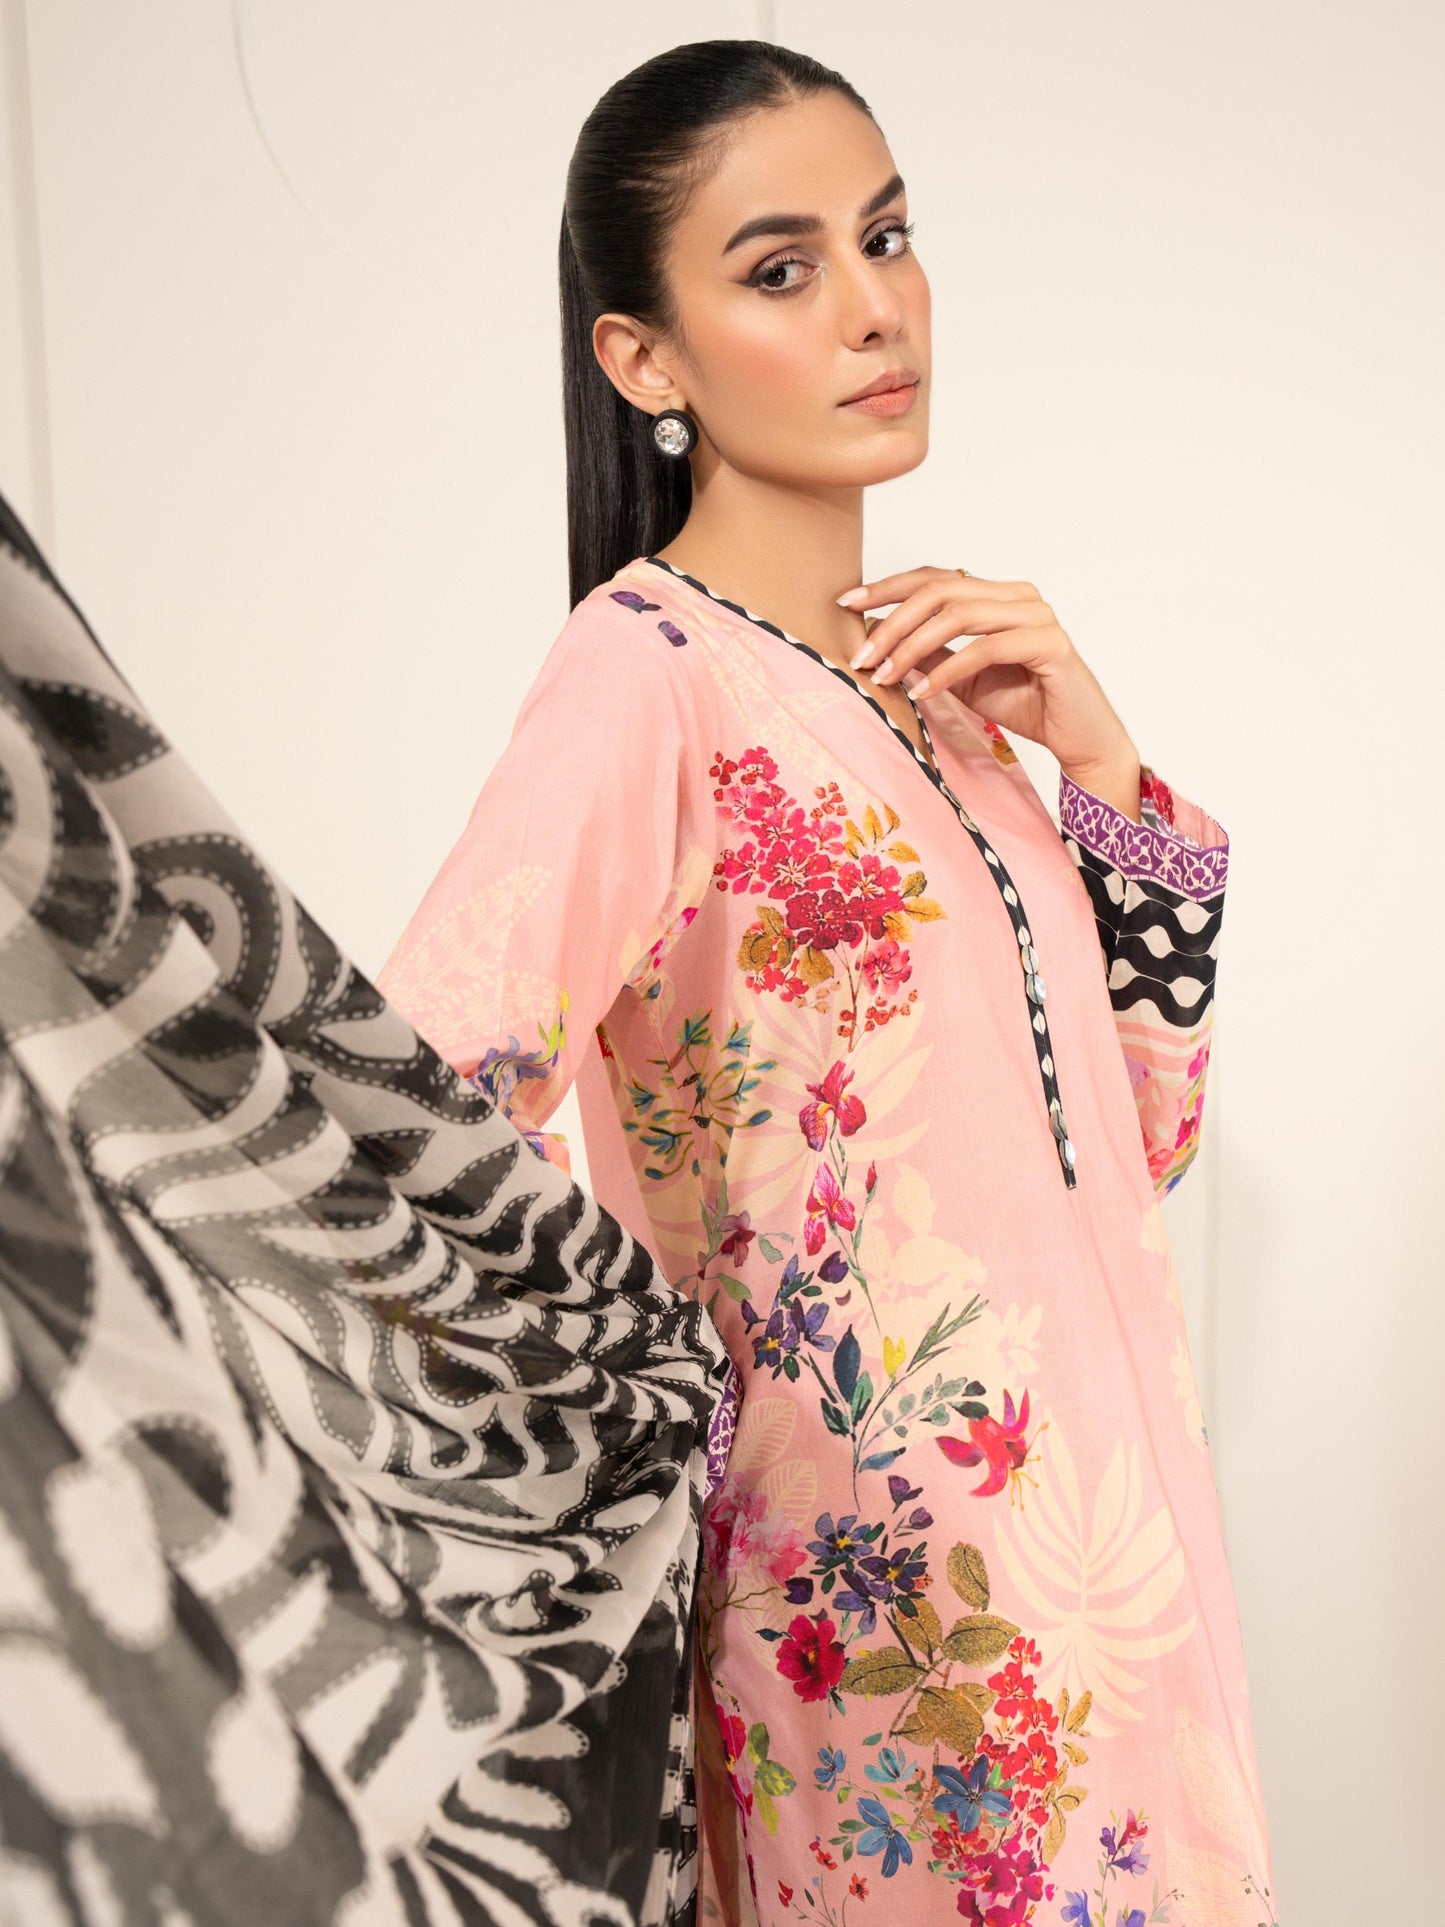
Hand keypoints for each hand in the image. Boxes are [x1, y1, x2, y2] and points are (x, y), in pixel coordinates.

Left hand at [839, 566, 1140, 816]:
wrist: (1078, 738)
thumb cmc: (1024, 703)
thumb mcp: (961, 678)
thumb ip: (929, 655)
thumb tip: (878, 641)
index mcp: (997, 594)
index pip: (935, 578)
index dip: (888, 586)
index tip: (847, 603)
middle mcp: (1019, 596)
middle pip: (941, 591)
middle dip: (892, 621)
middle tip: (862, 654)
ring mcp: (1037, 616)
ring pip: (959, 614)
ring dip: (912, 646)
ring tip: (883, 675)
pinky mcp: (1049, 643)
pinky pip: (985, 648)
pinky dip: (946, 671)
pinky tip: (920, 692)